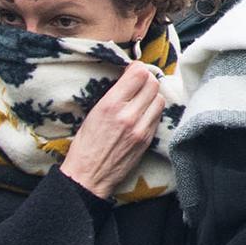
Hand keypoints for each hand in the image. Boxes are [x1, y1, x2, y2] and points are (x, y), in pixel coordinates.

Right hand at [59, 62, 164, 198]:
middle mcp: (128, 115)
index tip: (133, 71)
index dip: (138, 68)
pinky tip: (143, 113)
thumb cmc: (86, 144)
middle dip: (147, 80)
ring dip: (153, 96)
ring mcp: (140, 128)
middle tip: (139, 84)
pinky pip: (158, 116)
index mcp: (110, 105)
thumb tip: (129, 78)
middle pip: (153, 84)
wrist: (89, 175)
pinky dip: (153, 110)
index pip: (138, 74)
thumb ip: (114, 94)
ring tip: (142, 99)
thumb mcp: (93, 112)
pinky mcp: (147, 140)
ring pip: (160, 99)